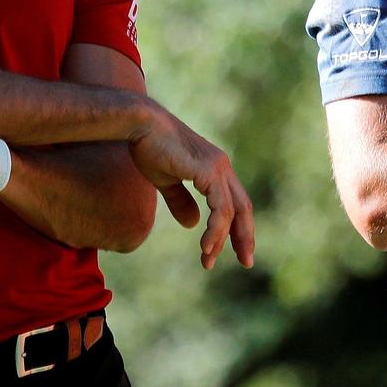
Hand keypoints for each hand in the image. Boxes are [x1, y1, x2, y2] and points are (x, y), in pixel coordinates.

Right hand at [127, 108, 255, 269]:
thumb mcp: (165, 180)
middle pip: (243, 208)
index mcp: (215, 168)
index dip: (237, 227)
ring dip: (221, 240)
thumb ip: (181, 201)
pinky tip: (206, 246)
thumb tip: (193, 224)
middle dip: (245, 236)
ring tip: (208, 261)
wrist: (140, 124)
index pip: (235, 202)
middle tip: (246, 262)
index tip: (236, 250)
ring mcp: (218, 167)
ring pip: (231, 212)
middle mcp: (222, 167)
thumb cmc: (149, 147)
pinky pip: (221, 208)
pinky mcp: (209, 171)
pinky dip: (216, 230)